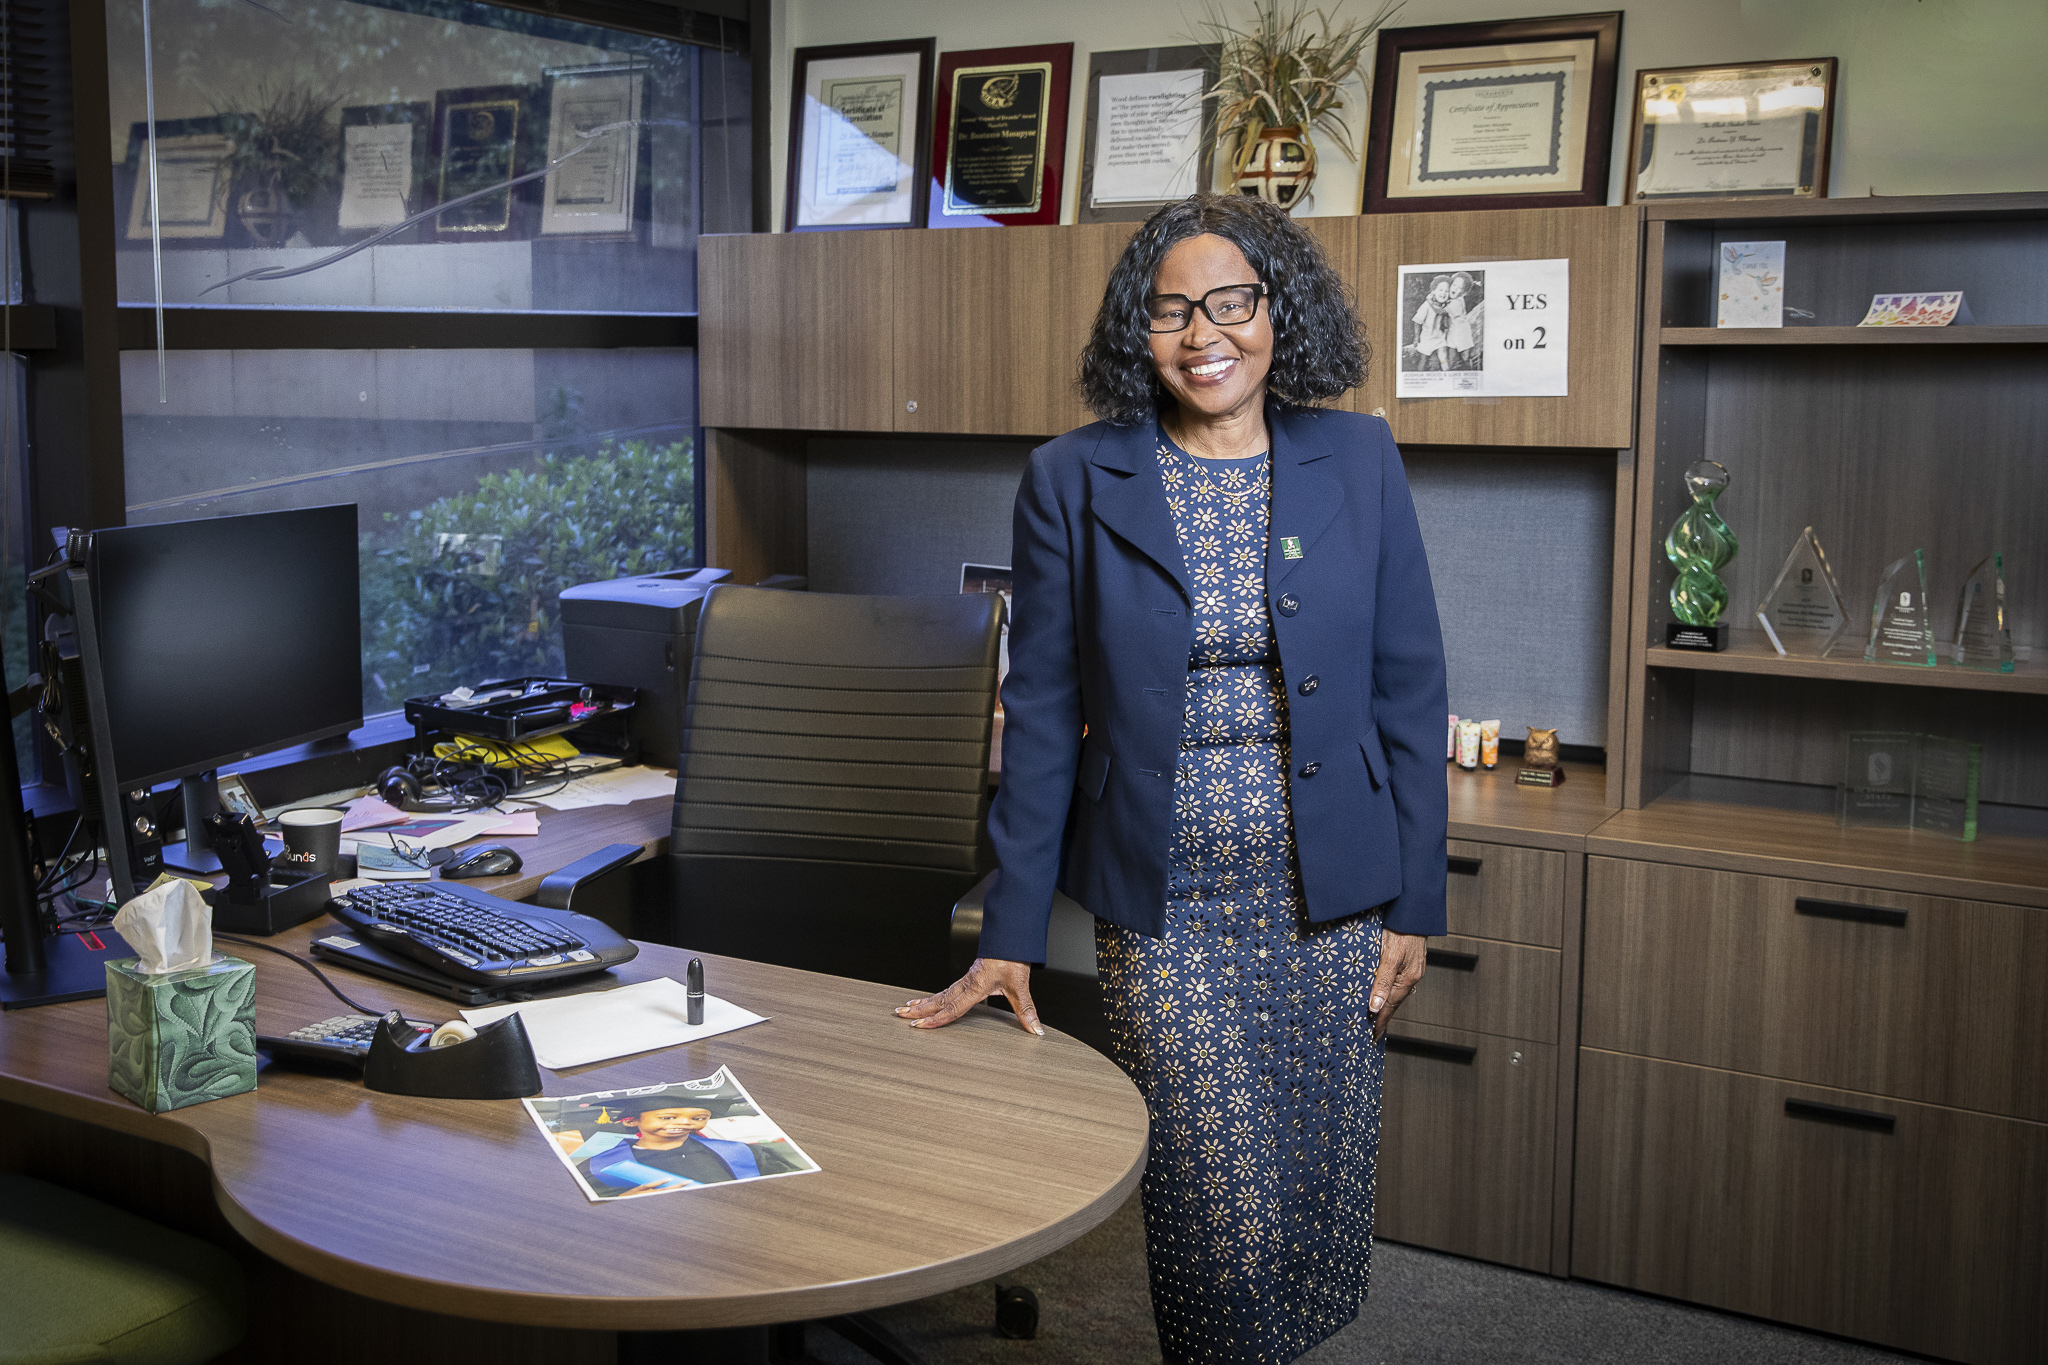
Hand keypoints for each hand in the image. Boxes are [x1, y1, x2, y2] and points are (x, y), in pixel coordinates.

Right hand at [895, 958, 1042, 1035]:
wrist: (1012, 937)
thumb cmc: (1013, 958)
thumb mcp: (1021, 986)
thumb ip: (1026, 1010)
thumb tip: (1035, 1030)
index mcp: (975, 987)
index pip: (952, 1008)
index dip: (936, 1019)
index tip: (920, 1026)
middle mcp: (966, 983)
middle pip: (938, 999)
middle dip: (919, 1009)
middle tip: (900, 1015)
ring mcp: (966, 979)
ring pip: (940, 993)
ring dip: (922, 1002)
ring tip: (906, 1008)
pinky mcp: (969, 976)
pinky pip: (947, 989)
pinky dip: (935, 996)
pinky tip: (929, 999)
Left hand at [1370, 929, 1426, 1042]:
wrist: (1412, 910)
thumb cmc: (1400, 930)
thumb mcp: (1389, 956)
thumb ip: (1382, 981)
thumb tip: (1375, 1007)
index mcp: (1406, 978)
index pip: (1390, 1006)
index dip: (1380, 1022)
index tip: (1372, 1036)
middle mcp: (1411, 976)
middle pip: (1394, 1002)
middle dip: (1383, 1016)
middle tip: (1372, 1031)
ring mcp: (1411, 968)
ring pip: (1395, 992)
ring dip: (1385, 1004)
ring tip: (1376, 1016)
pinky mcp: (1409, 960)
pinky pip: (1397, 981)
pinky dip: (1389, 991)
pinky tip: (1384, 991)